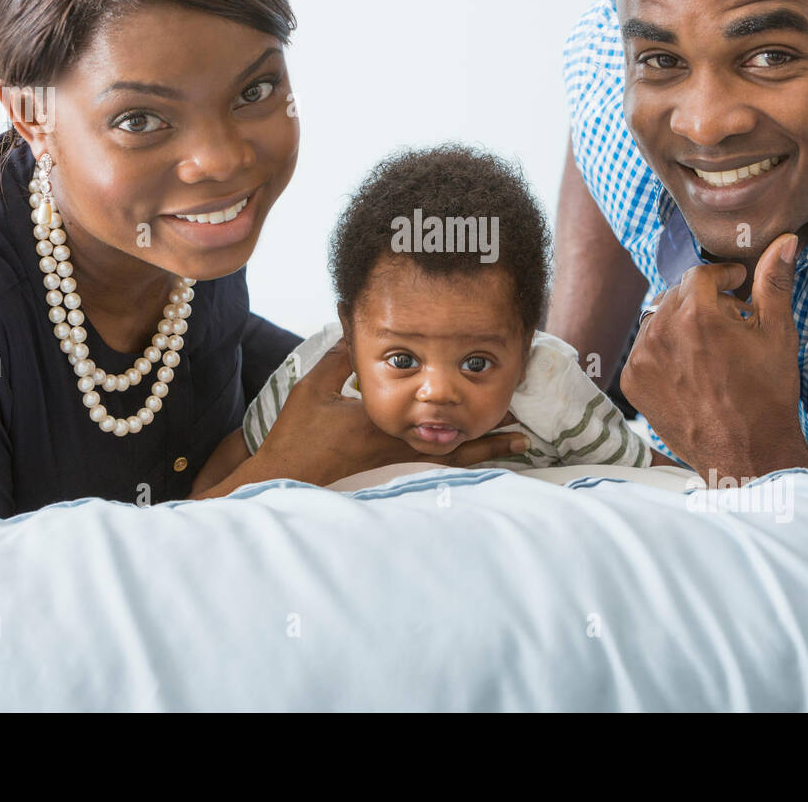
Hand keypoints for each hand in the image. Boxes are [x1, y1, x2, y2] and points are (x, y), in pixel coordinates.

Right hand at [204, 340, 529, 495]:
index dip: (469, 405)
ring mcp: (393, 468)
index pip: (436, 413)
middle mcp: (397, 448)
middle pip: (456, 446)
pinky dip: (458, 468)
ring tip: (514, 449)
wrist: (283, 478)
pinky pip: (432, 474)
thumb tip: (357, 327)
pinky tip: (474, 468)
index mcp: (385, 422)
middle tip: (524, 434)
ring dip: (482, 455)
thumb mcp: (315, 388)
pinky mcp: (385, 479)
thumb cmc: (297, 435)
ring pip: (449, 463)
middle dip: (490, 438)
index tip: (498, 392)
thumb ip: (341, 358)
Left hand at [620, 233, 807, 482]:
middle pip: (677, 294)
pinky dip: (664, 350)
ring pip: (657, 319)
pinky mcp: (632, 382)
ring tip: (709, 346)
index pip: (700, 274)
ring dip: (681, 323)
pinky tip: (690, 368)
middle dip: (703, 300)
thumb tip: (784, 241)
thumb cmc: (768, 395)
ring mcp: (641, 358)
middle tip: (729, 319)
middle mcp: (661, 332)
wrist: (746, 454)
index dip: (723, 277)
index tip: (737, 286)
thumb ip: (774, 283)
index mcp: (696, 315)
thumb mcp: (778, 335)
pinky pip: (645, 349)